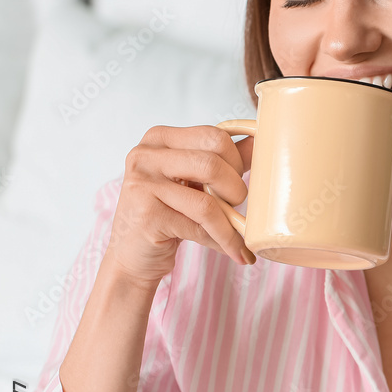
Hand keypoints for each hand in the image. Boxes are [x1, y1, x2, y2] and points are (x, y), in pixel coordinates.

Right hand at [104, 124, 254, 287]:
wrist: (133, 255)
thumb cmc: (167, 212)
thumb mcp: (193, 180)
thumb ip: (223, 159)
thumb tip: (257, 140)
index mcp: (159, 138)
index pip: (214, 136)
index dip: (236, 160)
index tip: (239, 179)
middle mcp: (145, 155)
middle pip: (212, 162)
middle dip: (235, 188)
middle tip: (237, 205)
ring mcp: (143, 184)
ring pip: (207, 199)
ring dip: (232, 221)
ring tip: (239, 232)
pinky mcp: (147, 216)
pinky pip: (199, 226)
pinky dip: (224, 240)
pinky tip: (234, 251)